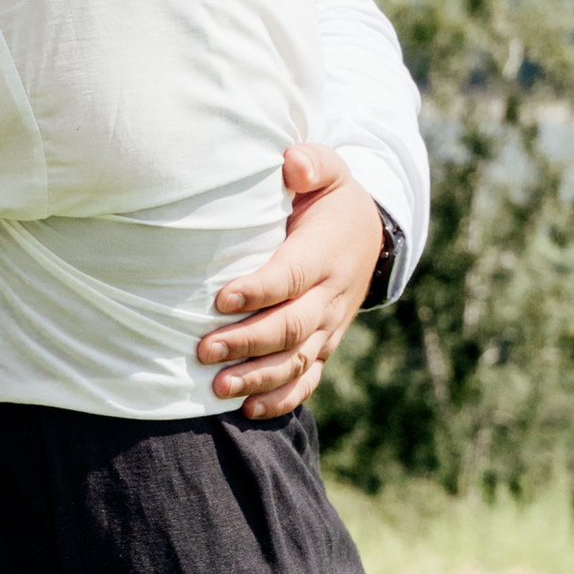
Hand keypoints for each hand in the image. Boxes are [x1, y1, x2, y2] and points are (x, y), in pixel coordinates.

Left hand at [198, 146, 388, 418]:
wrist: (369, 234)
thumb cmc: (331, 200)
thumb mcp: (329, 173)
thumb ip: (312, 164)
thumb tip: (291, 163)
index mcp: (325, 254)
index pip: (291, 276)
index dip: (258, 290)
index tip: (220, 298)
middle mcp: (330, 296)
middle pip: (290, 327)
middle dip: (247, 342)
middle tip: (204, 350)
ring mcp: (329, 327)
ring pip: (296, 361)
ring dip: (258, 378)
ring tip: (218, 388)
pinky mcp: (325, 346)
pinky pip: (307, 380)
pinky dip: (281, 399)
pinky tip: (249, 409)